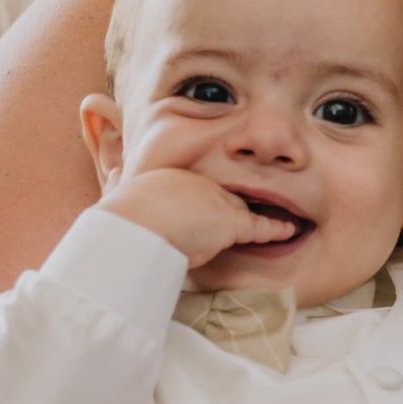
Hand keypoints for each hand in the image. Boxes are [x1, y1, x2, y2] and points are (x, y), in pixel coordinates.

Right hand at [101, 167, 297, 266]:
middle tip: (247, 210)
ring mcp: (215, 200)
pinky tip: (289, 231)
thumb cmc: (120, 218)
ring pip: (243, 209)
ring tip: (276, 218)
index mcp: (167, 176)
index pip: (194, 187)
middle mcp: (195, 182)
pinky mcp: (231, 222)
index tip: (206, 204)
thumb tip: (113, 172)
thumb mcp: (117, 193)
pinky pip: (260, 227)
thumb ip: (117, 183)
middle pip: (221, 195)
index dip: (202, 198)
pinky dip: (275, 230)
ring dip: (260, 215)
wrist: (134, 227)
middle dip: (232, 204)